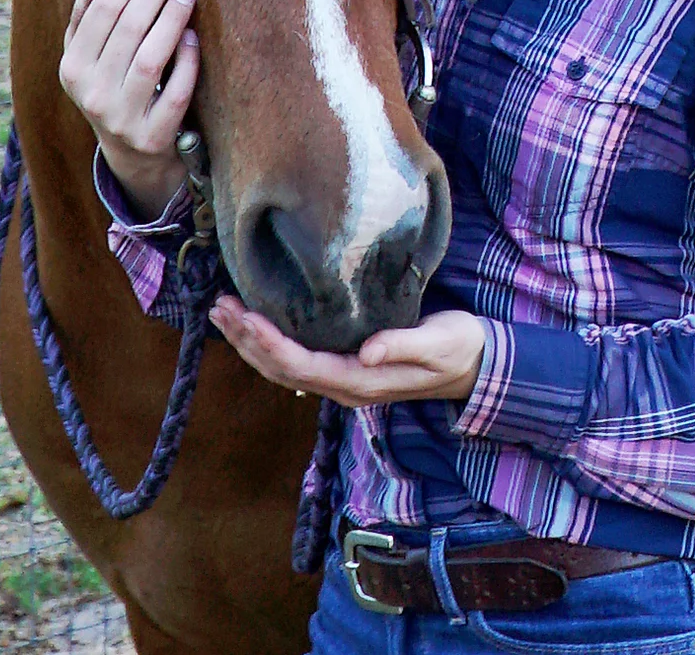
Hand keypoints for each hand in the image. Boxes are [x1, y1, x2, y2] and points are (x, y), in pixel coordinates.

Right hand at [59, 0, 199, 219]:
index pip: (101, 10)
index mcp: (72, 68)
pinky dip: (185, 64)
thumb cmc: (115, 89)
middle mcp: (91, 94)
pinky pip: (173, 94)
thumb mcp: (91, 61)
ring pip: (148, 60)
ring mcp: (121, 119)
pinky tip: (193, 36)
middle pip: (126, 29)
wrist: (132, 155)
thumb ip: (88, 22)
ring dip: (169, 21)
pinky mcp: (153, 137)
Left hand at [209, 298, 484, 408]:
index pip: (304, 366)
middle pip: (283, 371)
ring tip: (223, 313)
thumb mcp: (438, 344)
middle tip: (219, 307)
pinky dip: (269, 343)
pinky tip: (255, 325)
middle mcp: (345, 387)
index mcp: (363, 382)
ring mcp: (343, 381)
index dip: (271, 343)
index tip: (246, 316)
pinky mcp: (346, 368)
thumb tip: (367, 353)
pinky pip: (296, 361)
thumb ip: (402, 347)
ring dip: (251, 342)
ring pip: (284, 369)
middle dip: (247, 341)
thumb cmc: (458, 348)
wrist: (475, 365)